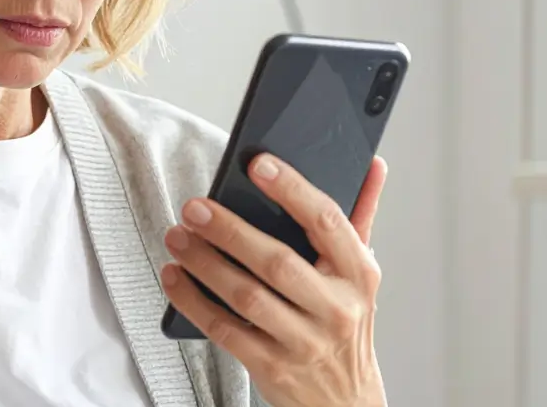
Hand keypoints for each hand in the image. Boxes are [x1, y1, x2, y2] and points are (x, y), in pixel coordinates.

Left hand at [161, 154, 388, 406]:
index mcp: (359, 274)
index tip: (258, 164)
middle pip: (277, 262)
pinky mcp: (273, 369)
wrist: (346, 403)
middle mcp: (337, 309)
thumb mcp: (360, 274)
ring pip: (247, 296)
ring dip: (205, 263)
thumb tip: (371, 164)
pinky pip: (225, 331)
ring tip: (178, 237)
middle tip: (195, 207)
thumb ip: (360, 217)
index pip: (327, 221)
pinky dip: (194, 302)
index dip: (292, 189)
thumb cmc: (346, 324)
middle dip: (230, 231)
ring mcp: (305, 342)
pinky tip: (174, 278)